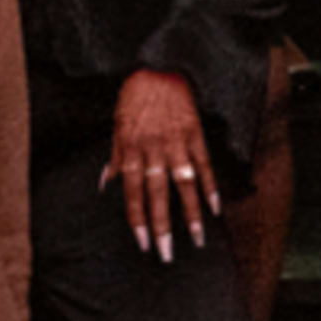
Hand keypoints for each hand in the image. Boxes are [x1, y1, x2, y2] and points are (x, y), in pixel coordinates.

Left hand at [104, 67, 215, 257]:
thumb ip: (114, 157)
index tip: (143, 243)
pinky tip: (215, 207)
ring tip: (197, 239)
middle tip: (166, 254)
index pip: (132, 192)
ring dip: (190, 213)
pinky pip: (204, 164)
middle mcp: (153, 149)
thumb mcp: (117, 125)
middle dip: (161, 226)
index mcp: (131, 148)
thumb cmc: (134, 96)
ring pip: (183, 184)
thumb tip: (105, 184)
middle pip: (157, 194)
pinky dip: (210, 186)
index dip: (137, 219)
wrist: (159, 66)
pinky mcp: (195, 134)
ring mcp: (176, 142)